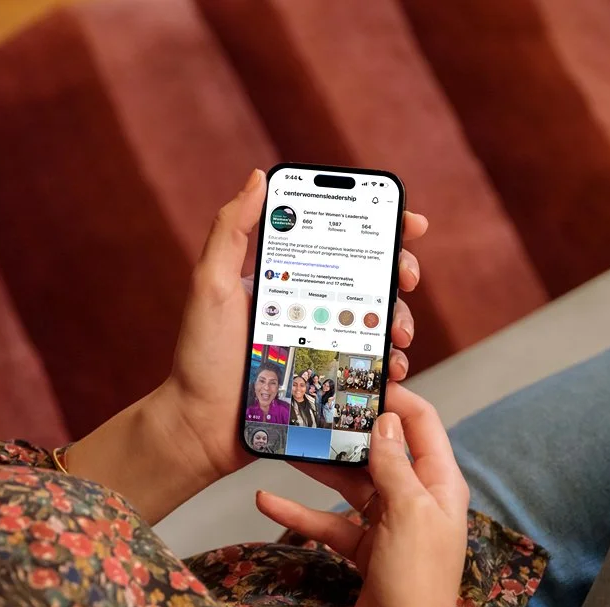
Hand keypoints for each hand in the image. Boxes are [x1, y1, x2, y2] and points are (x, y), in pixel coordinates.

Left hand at [66, 170, 428, 522]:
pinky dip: (390, 361)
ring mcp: (324, 340)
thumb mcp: (211, 285)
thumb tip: (258, 177)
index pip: (340, 239)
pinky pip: (370, 362)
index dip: (381, 226)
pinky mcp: (331, 376)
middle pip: (372, 276)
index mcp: (287, 274)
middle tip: (404, 278)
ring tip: (398, 332)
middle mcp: (311, 303)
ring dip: (401, 318)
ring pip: (379, 319)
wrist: (201, 426)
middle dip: (400, 271)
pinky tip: (392, 367)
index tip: (409, 223)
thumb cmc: (200, 356)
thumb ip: (231, 231)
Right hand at [257, 384, 469, 606]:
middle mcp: (416, 499)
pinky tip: (267, 498)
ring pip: (350, 484)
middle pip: (380, 451)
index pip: (422, 424)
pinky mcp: (364, 550)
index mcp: (440, 483)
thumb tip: (384, 419)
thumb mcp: (408, 513)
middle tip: (313, 406)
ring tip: (286, 445)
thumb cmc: (416, 580)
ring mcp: (389, 525)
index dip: (395, 399)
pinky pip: (329, 522)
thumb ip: (395, 465)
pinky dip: (300, 512)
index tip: (359, 378)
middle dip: (347, 431)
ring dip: (318, 468)